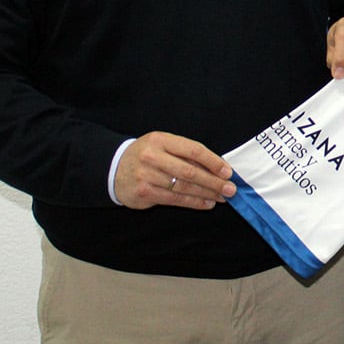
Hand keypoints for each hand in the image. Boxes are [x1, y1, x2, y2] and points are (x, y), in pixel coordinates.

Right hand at [115, 131, 234, 210]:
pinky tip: (206, 203)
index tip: (227, 171)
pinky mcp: (144, 192)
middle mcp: (153, 156)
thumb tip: (217, 168)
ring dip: (207, 193)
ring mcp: (147, 175)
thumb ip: (185, 154)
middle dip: (214, 181)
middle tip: (230, 188)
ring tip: (222, 197)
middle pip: (190, 171)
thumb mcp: (162, 146)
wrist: (113, 168)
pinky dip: (194, 202)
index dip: (213, 161)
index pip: (193, 150)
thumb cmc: (146, 156)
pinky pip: (175, 199)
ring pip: (184, 187)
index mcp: (161, 140)